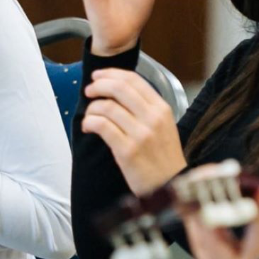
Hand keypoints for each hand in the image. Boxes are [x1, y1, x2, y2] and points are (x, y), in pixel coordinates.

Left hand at [82, 68, 184, 193]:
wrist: (171, 185)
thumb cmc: (163, 158)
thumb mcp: (164, 127)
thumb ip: (145, 109)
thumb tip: (116, 91)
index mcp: (162, 109)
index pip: (134, 80)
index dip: (111, 74)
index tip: (98, 76)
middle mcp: (153, 118)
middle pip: (119, 88)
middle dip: (98, 85)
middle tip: (89, 91)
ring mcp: (141, 134)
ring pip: (107, 107)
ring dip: (92, 108)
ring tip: (89, 116)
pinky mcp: (127, 150)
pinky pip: (102, 126)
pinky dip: (89, 122)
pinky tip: (87, 127)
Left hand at [181, 179, 258, 258]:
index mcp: (205, 237)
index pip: (193, 198)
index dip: (203, 180)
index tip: (220, 169)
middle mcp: (200, 239)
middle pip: (195, 202)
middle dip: (210, 183)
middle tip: (229, 171)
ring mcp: (206, 245)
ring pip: (203, 212)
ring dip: (215, 196)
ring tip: (232, 182)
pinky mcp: (214, 251)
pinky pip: (211, 222)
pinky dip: (221, 209)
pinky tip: (235, 206)